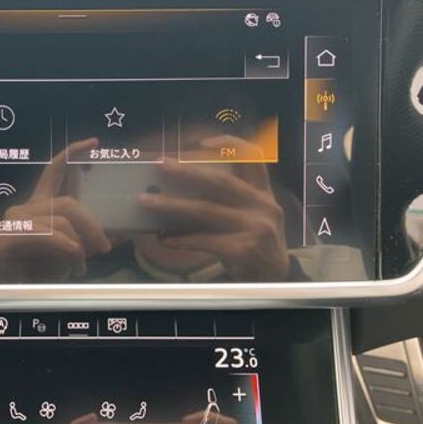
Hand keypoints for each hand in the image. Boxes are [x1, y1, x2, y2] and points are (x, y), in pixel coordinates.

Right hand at [0, 139, 110, 282]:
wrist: (15, 297)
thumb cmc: (41, 273)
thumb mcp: (73, 252)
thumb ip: (91, 238)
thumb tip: (123, 232)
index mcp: (40, 206)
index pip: (55, 171)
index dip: (73, 153)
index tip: (95, 143)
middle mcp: (24, 209)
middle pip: (67, 202)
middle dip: (92, 224)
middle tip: (106, 247)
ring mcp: (12, 222)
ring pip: (59, 220)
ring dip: (78, 246)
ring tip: (81, 266)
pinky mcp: (5, 239)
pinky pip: (44, 234)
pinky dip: (64, 246)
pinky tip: (73, 261)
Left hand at [138, 136, 288, 280]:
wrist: (275, 280)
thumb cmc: (254, 245)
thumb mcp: (250, 217)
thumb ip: (226, 202)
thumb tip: (176, 190)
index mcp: (263, 193)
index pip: (253, 157)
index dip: (228, 144)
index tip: (200, 143)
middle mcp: (263, 205)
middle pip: (220, 181)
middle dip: (186, 171)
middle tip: (160, 165)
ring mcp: (257, 227)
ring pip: (206, 209)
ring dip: (172, 205)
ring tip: (147, 201)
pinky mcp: (246, 249)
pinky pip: (206, 240)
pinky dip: (183, 239)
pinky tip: (165, 238)